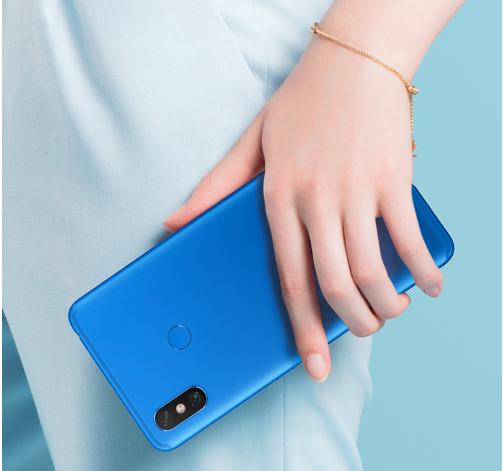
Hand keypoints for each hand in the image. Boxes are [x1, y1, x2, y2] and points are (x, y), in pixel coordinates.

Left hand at [162, 27, 442, 382]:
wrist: (351, 58)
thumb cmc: (300, 103)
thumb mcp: (249, 144)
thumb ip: (213, 188)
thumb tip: (173, 225)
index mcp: (277, 197)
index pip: (288, 278)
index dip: (303, 328)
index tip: (313, 363)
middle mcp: (315, 199)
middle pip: (334, 284)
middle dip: (352, 323)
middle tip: (362, 331)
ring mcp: (356, 189)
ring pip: (371, 270)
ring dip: (386, 304)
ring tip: (391, 311)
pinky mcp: (392, 178)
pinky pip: (408, 237)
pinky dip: (422, 269)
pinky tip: (429, 286)